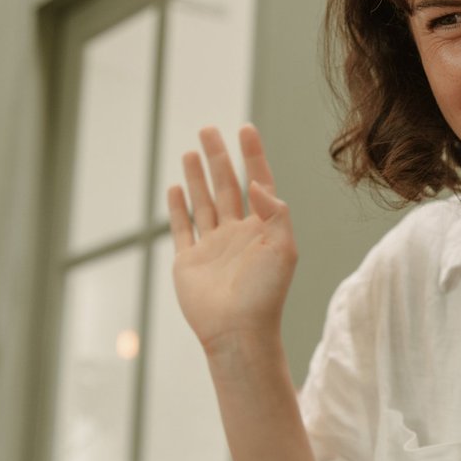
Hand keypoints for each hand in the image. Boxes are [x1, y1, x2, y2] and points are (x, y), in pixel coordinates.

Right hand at [168, 125, 297, 354]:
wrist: (238, 331)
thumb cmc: (266, 294)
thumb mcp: (284, 248)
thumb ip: (274, 211)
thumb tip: (256, 184)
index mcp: (263, 229)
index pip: (258, 182)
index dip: (253, 155)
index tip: (245, 129)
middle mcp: (237, 234)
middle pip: (226, 186)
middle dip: (218, 157)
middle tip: (207, 129)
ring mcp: (212, 246)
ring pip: (203, 202)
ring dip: (197, 176)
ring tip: (191, 151)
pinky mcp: (190, 261)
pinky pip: (183, 228)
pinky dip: (178, 207)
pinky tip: (176, 187)